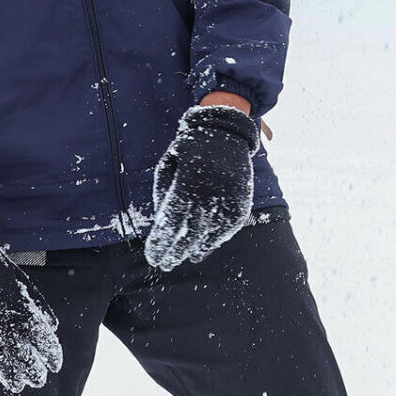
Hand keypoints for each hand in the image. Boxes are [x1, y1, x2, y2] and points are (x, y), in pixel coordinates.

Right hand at [0, 214, 63, 391]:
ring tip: (20, 385)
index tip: (56, 365)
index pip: (42, 337)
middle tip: (39, 380)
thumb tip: (52, 325)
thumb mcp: (18, 278)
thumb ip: (35, 303)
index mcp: (19, 303)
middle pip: (23, 353)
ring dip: (12, 375)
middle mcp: (2, 317)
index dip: (51, 354)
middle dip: (34, 369)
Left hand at [145, 104, 259, 270]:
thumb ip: (163, 194)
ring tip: (183, 258)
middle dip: (175, 253)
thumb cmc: (190, 148)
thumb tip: (162, 225)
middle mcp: (210, 191)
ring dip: (194, 250)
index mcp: (188, 181)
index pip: (172, 222)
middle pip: (189, 234)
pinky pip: (229, 228)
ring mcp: (229, 197)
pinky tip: (203, 249)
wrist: (227, 131)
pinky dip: (215, 241)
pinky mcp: (242, 200)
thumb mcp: (169, 164)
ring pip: (209, 233)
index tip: (152, 257)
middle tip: (164, 264)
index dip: (161, 243)